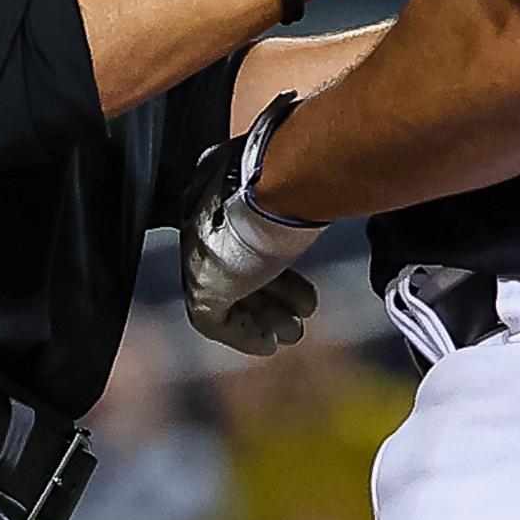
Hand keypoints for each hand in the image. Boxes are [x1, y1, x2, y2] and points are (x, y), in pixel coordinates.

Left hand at [175, 139, 324, 356]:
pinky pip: (215, 321)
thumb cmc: (294, 174)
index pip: (242, 237)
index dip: (274, 264)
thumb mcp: (296, 184)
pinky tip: (267, 344)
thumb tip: (321, 188)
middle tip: (300, 315)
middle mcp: (202, 221)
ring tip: (293, 333)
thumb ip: (296, 195)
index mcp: (219, 190)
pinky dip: (244, 335)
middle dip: (272, 297)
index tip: (299, 282)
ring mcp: (198, 255)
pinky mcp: (201, 286)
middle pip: (237, 269)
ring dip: (263, 318)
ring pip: (228, 296)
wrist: (277, 184)